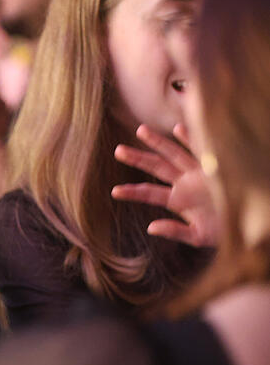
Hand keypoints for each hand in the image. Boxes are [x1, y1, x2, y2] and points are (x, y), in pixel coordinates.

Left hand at [112, 124, 218, 247]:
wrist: (250, 223)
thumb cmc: (224, 231)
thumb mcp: (198, 236)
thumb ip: (176, 232)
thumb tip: (151, 228)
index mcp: (178, 200)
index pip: (150, 194)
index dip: (133, 192)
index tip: (114, 191)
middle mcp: (185, 183)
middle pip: (157, 167)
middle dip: (138, 158)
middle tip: (117, 150)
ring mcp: (199, 173)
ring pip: (174, 154)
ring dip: (158, 143)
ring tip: (140, 130)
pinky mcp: (216, 167)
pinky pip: (202, 150)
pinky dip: (191, 140)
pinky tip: (178, 128)